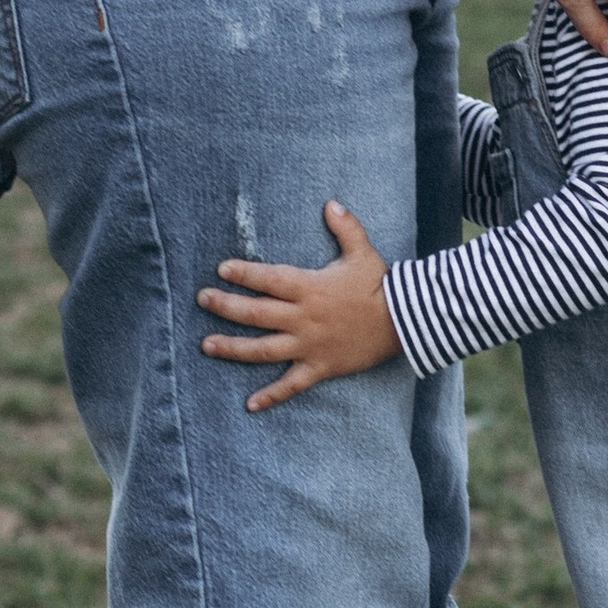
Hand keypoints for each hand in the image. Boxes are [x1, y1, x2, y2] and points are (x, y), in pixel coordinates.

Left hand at [200, 200, 396, 407]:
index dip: (243, 273)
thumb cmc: (380, 286)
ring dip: (233, 348)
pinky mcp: (319, 367)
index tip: (221, 269)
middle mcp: (303, 318)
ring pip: (263, 349)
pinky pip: (291, 385)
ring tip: (206, 345)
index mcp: (310, 288)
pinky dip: (270, 396)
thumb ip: (345, 227)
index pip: (269, 279)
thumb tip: (330, 203)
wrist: (404, 322)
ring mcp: (309, 345)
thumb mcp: (363, 252)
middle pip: (256, 313)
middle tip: (203, 299)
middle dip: (226, 306)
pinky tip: (249, 404)